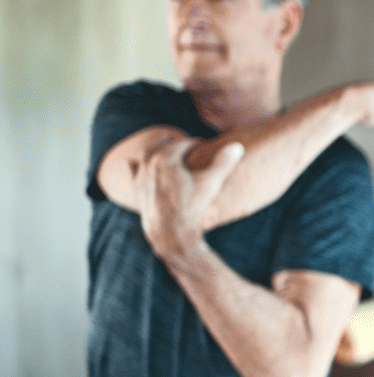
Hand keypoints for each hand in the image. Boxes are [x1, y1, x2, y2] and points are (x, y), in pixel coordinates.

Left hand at [137, 136, 243, 261]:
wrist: (171, 234)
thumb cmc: (192, 208)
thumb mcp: (211, 184)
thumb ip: (223, 162)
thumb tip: (237, 145)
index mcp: (166, 158)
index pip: (182, 143)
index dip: (195, 142)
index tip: (204, 144)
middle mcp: (150, 164)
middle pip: (163, 145)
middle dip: (176, 143)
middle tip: (189, 145)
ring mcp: (141, 176)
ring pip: (148, 155)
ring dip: (158, 149)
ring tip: (167, 148)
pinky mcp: (137, 189)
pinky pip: (133, 171)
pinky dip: (134, 165)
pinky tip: (132, 163)